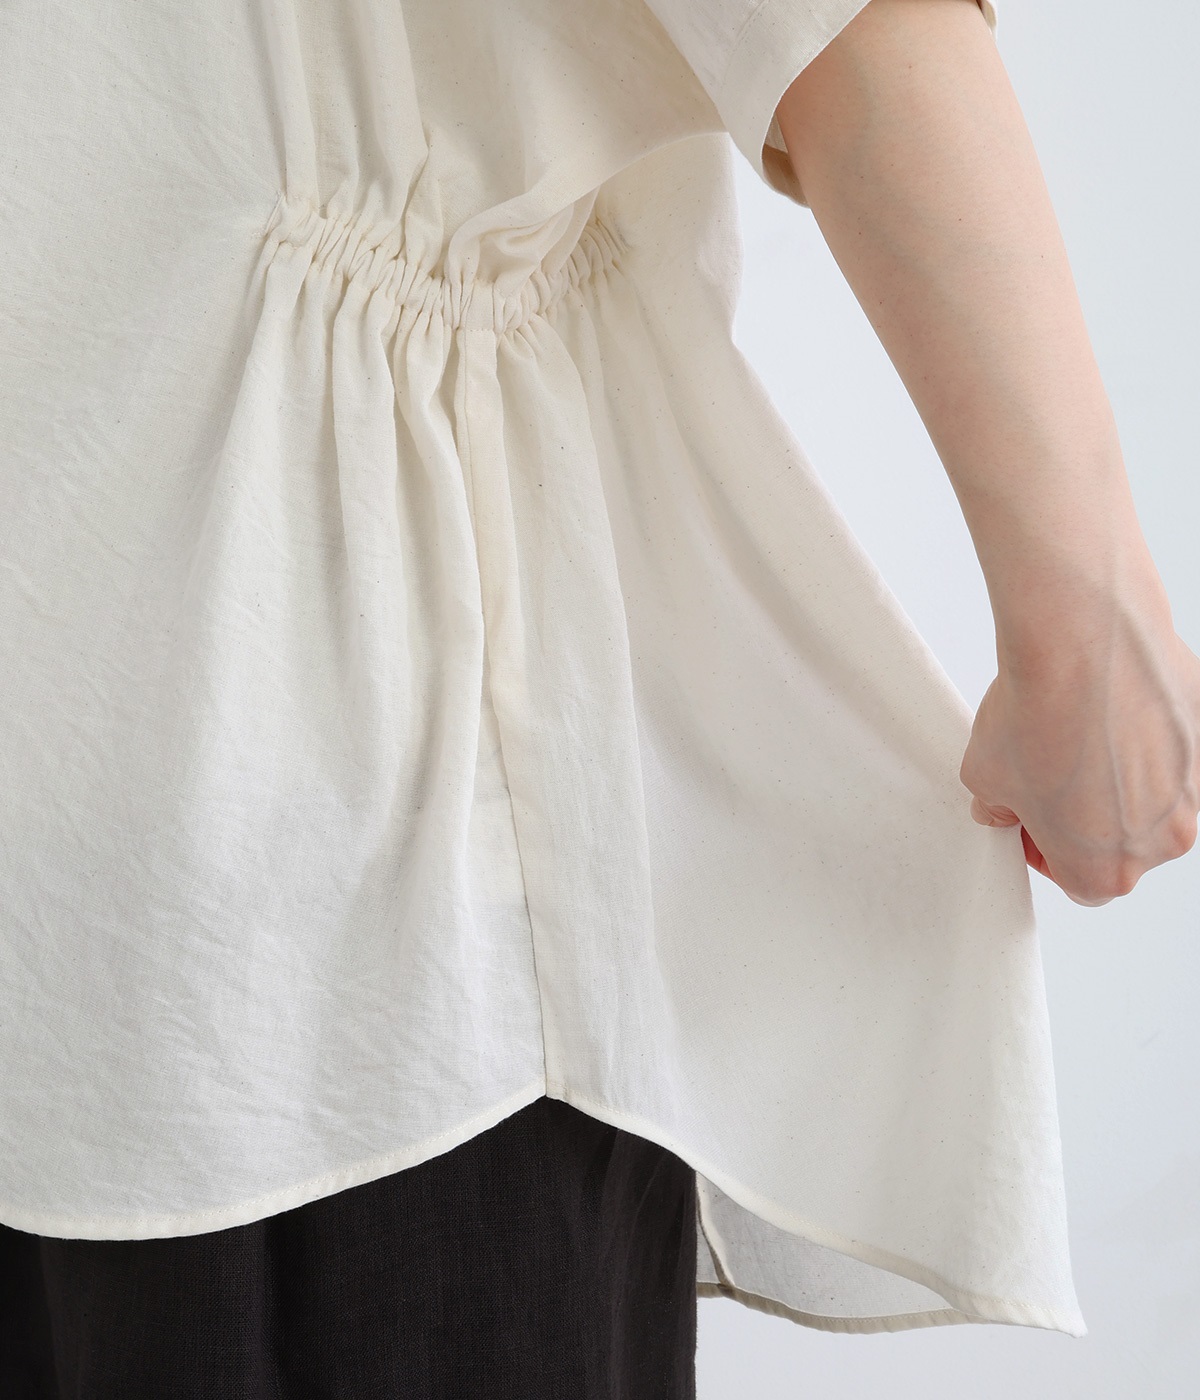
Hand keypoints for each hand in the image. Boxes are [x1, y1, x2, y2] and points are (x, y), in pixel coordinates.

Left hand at [959, 624, 1199, 905]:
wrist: (1085, 641)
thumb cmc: (1039, 713)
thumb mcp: (982, 779)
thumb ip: (996, 809)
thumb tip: (1002, 807)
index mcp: (1107, 871)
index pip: (1077, 881)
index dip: (1045, 848)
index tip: (1029, 819)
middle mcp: (1164, 842)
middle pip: (1120, 843)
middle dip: (1084, 814)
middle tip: (1048, 770)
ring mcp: (1195, 791)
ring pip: (1152, 796)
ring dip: (1120, 775)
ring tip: (1076, 731)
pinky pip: (1173, 749)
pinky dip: (1146, 735)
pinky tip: (1109, 706)